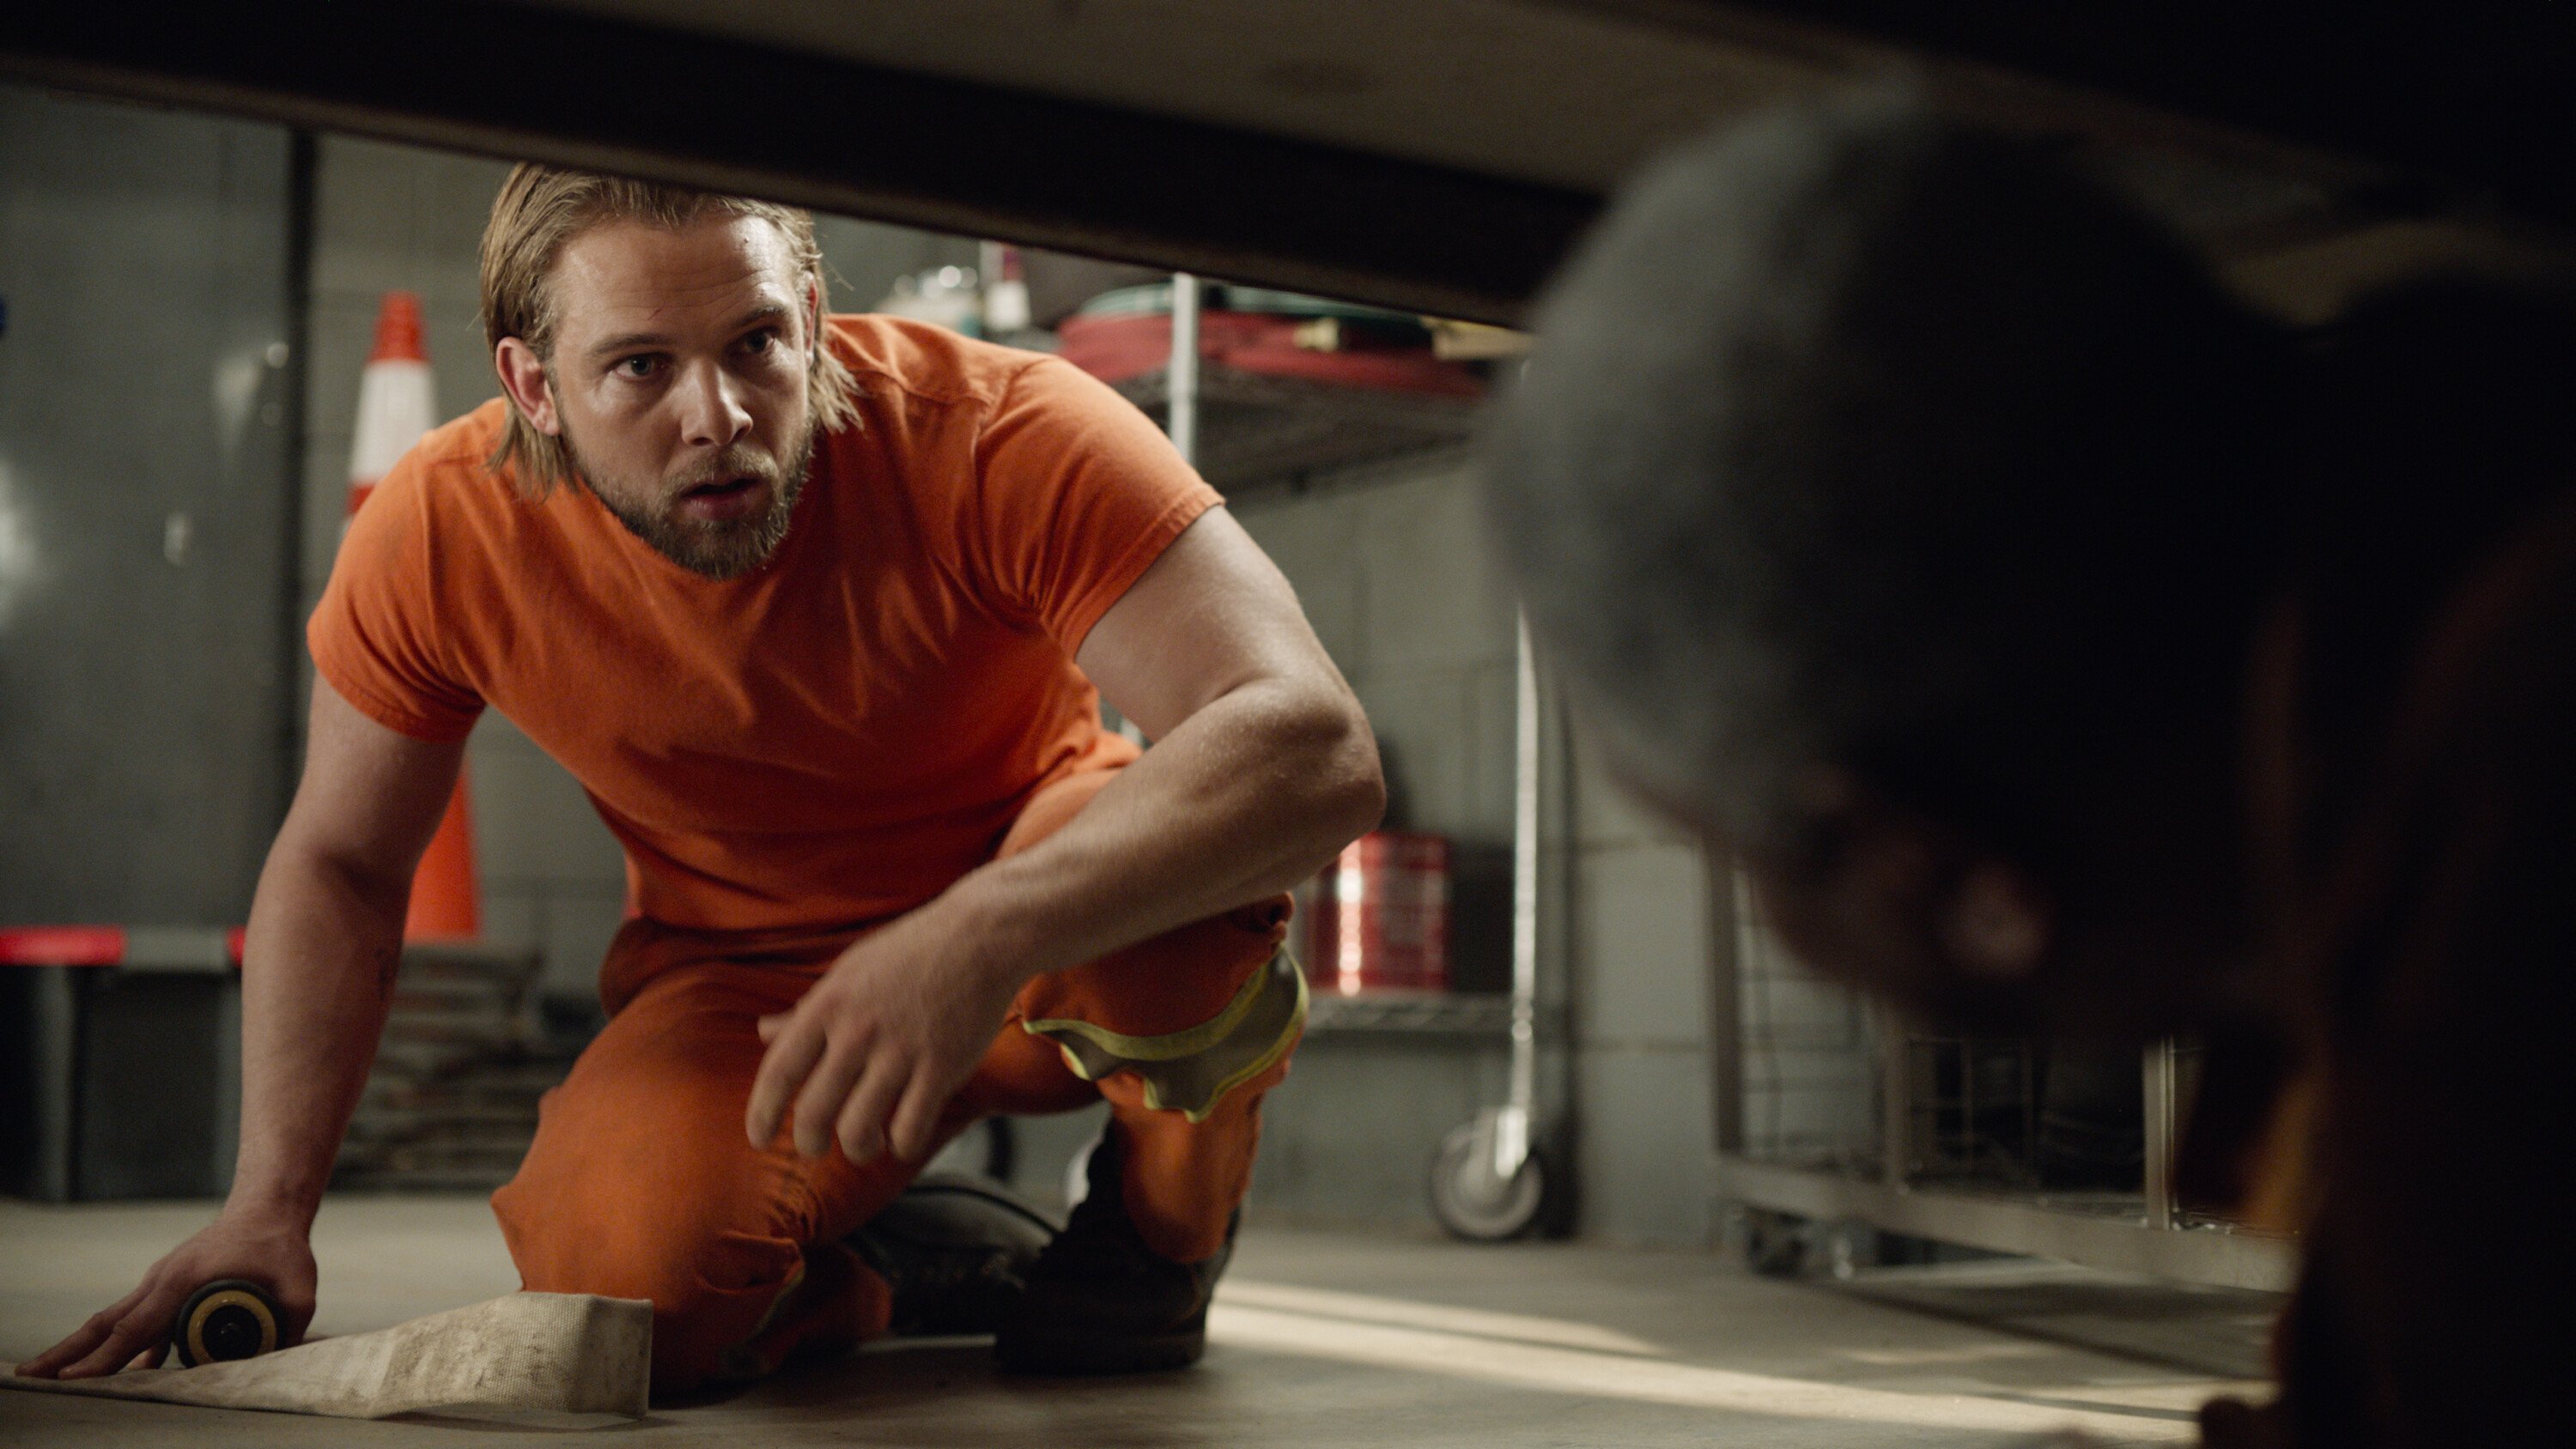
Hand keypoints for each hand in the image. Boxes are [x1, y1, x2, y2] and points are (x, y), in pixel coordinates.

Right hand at [18, 1209, 315, 1378]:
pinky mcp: (167, 1285)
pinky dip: (118, 1342)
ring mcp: (159, 1281)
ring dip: (82, 1347)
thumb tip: (282, 1358)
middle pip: (106, 1324)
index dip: (104, 1357)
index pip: (134, 1328)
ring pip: (113, 1320)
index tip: (72, 1378)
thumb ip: (290, 1322)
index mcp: (181, 1281)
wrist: (268, 1206)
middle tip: (31, 1375)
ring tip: (52, 1374)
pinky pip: (135, 1318)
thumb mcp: (298, 1285)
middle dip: (68, 1352)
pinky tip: (115, 1369)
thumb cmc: (279, 1244)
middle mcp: (160, 1281)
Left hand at [745, 902, 1028, 1164]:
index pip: (778, 1072)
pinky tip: (903, 1138)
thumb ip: (807, 1009)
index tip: (758, 1139)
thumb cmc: (911, 951)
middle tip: (813, 1148)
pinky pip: (910, 1129)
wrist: (982, 936)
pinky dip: (902, 1145)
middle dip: (807, 1143)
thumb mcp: (849, 971)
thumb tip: (763, 1032)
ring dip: (856, 1149)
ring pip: (858, 1129)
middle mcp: (858, 1031)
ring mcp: (901, 1051)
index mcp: (828, 1004)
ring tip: (864, 1145)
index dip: (761, 1114)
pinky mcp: (942, 1068)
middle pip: (813, 1112)